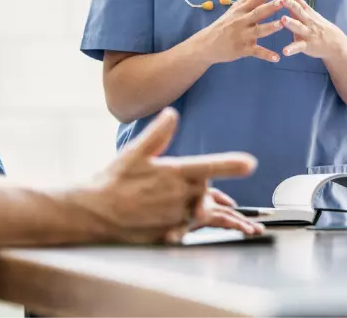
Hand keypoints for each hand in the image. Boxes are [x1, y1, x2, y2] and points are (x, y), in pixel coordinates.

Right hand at [81, 108, 262, 243]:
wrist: (96, 212)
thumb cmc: (114, 180)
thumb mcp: (135, 151)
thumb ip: (157, 133)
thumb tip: (172, 113)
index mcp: (174, 174)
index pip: (209, 166)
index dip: (231, 165)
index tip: (250, 163)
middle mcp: (180, 197)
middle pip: (205, 188)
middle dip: (198, 182)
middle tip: (170, 179)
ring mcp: (177, 217)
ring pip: (200, 209)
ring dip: (194, 202)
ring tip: (168, 198)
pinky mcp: (171, 234)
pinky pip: (189, 227)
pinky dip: (185, 220)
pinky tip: (166, 215)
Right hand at [200, 0, 283, 63]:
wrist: (207, 44)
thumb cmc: (223, 25)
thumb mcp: (234, 9)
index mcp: (241, 10)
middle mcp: (241, 21)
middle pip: (258, 12)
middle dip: (270, 7)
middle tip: (283, 1)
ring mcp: (242, 36)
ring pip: (258, 31)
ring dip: (270, 27)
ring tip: (281, 24)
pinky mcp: (242, 49)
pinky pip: (256, 52)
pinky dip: (266, 55)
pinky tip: (277, 57)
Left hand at [271, 0, 344, 59]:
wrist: (335, 43)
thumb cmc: (314, 23)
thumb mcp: (304, 10)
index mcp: (303, 9)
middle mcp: (306, 19)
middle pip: (298, 9)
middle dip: (290, 3)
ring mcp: (307, 32)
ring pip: (298, 27)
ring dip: (291, 23)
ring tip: (283, 20)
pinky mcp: (307, 45)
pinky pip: (299, 47)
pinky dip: (292, 49)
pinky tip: (284, 52)